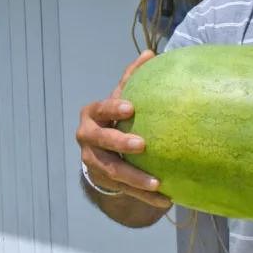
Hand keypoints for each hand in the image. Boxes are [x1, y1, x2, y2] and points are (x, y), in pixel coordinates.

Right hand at [74, 51, 172, 209]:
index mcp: (92, 115)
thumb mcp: (119, 99)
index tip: (130, 108)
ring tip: (157, 183)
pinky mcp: (103, 180)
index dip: (112, 108)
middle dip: (120, 143)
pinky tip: (164, 198)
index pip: (100, 109)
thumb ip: (131, 78)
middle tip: (142, 145)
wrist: (98, 149)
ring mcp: (93, 161)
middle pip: (101, 142)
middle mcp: (87, 138)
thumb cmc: (114, 118)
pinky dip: (144, 196)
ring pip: (112, 171)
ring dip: (135, 178)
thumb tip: (150, 54)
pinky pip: (124, 190)